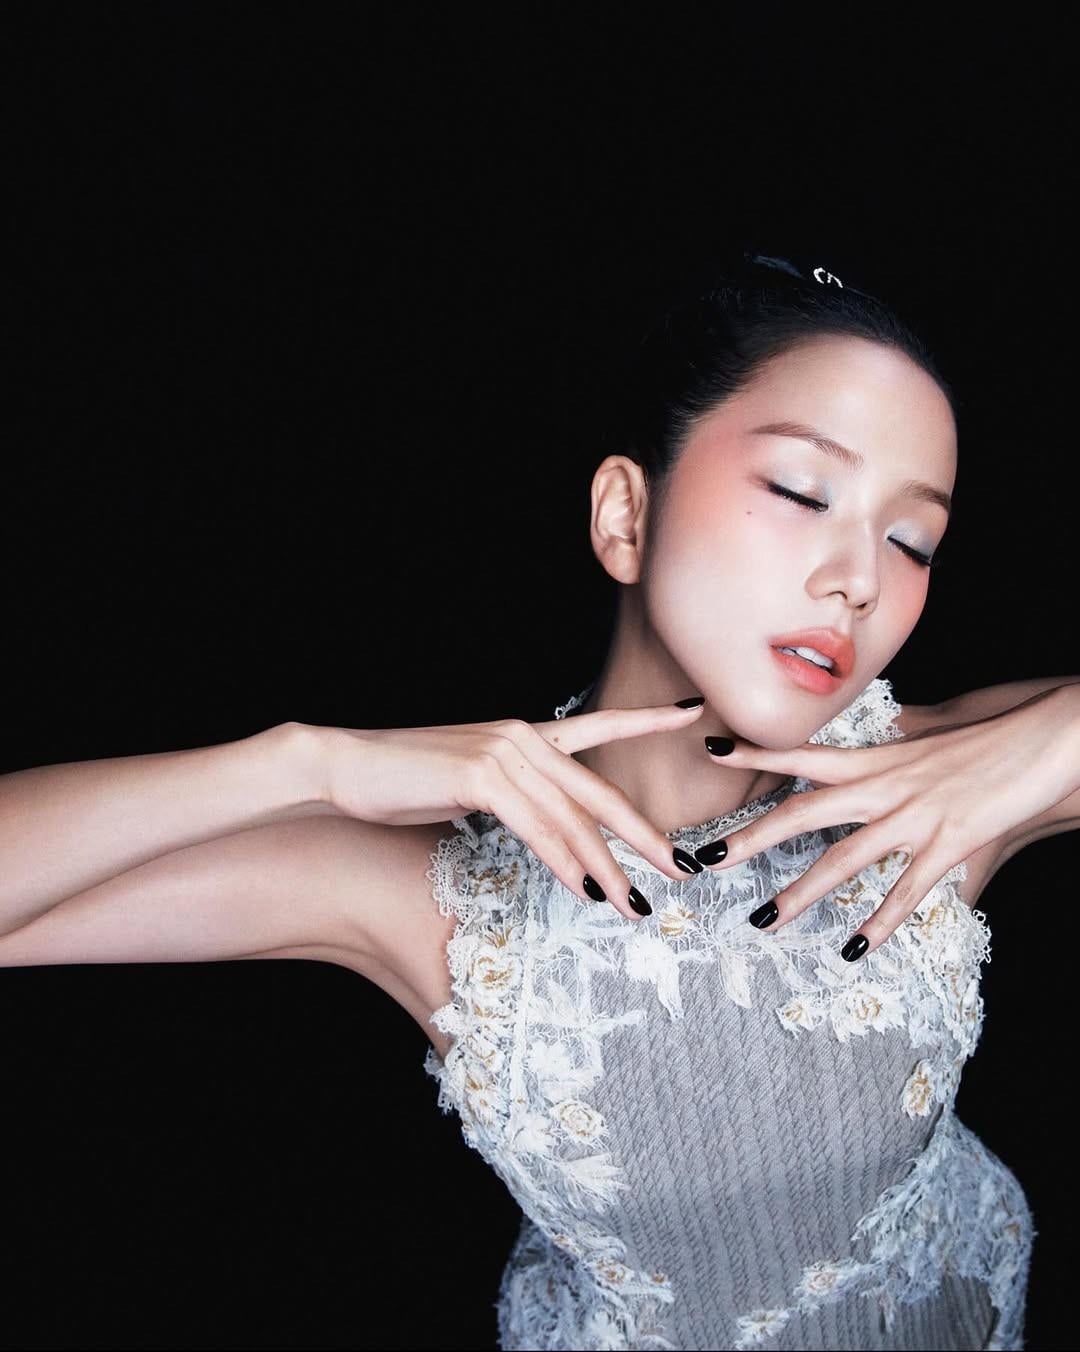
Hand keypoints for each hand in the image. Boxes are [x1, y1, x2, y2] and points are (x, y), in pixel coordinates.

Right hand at [317, 700, 709, 921]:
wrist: (341, 768)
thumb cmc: (400, 781)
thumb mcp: (468, 784)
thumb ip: (511, 795)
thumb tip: (541, 825)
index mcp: (523, 734)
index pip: (599, 724)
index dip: (648, 718)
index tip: (694, 712)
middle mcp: (521, 737)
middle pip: (598, 792)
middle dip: (644, 835)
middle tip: (682, 868)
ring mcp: (502, 753)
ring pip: (572, 819)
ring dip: (607, 867)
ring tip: (635, 904)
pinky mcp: (480, 777)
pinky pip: (536, 828)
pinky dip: (565, 863)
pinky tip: (585, 891)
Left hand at [691, 684, 1079, 957]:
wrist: (1046, 738)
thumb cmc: (990, 738)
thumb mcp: (933, 736)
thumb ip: (900, 737)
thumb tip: (889, 725)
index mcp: (878, 759)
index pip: (803, 754)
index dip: (757, 753)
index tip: (712, 750)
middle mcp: (885, 785)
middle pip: (802, 813)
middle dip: (750, 838)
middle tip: (706, 860)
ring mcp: (914, 815)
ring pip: (842, 859)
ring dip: (799, 893)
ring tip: (761, 920)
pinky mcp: (949, 841)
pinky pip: (905, 889)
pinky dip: (879, 921)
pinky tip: (854, 947)